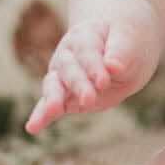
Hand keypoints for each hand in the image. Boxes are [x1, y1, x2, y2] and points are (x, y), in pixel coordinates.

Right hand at [25, 18, 156, 133]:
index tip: (104, 81)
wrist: (122, 52)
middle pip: (69, 70)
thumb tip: (113, 65)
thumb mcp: (131, 42)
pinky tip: (33, 127)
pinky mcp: (63, 97)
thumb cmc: (127, 44)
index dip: (95, 67)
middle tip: (89, 99)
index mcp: (84, 36)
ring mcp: (62, 76)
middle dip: (79, 85)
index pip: (87, 52)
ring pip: (53, 86)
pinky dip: (41, 116)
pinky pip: (48, 106)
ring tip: (53, 110)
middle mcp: (67, 55)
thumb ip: (122, 52)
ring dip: (53, 99)